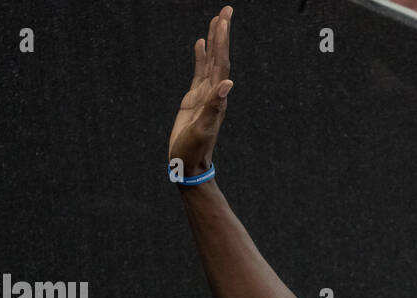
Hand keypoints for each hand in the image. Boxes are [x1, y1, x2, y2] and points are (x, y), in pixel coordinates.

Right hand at [168, 6, 234, 178]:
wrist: (188, 163)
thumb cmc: (194, 149)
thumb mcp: (203, 127)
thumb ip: (214, 105)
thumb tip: (228, 83)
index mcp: (217, 96)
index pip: (222, 62)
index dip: (223, 41)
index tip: (224, 19)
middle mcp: (214, 92)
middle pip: (220, 57)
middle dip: (222, 33)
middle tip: (226, 10)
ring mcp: (204, 94)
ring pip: (211, 61)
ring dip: (214, 41)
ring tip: (216, 20)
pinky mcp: (193, 98)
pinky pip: (199, 71)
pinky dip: (200, 56)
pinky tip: (200, 44)